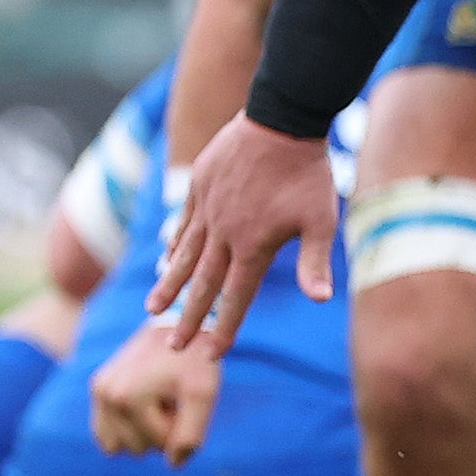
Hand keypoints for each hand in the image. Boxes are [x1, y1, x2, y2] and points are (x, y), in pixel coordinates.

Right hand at [91, 327, 223, 462]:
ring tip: (159, 397)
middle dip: (164, 428)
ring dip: (147, 429)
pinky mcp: (96, 391)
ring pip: (124, 446)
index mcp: (127, 397)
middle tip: (172, 396)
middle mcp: (104, 396)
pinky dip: (130, 428)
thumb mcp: (203, 394)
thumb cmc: (194, 361)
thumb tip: (174, 464)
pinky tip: (144, 404)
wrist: (177, 327)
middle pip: (141, 448)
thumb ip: (191, 433)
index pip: (163, 443)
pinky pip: (108, 436)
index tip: (186, 397)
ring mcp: (96, 393)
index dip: (183, 425)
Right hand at [150, 115, 337, 350]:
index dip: (225, 327)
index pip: (236, 297)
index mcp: (253, 247)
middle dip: (189, 318)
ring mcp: (207, 211)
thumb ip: (316, 262)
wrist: (282, 122)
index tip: (212, 354)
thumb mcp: (322, 220)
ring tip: (154, 310)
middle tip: (175, 346)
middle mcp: (223, 234)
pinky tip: (166, 258)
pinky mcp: (199, 188)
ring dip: (169, 286)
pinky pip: (183, 225)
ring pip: (183, 256)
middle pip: (202, 284)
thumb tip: (319, 300)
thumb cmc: (309, 174)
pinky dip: (174, 245)